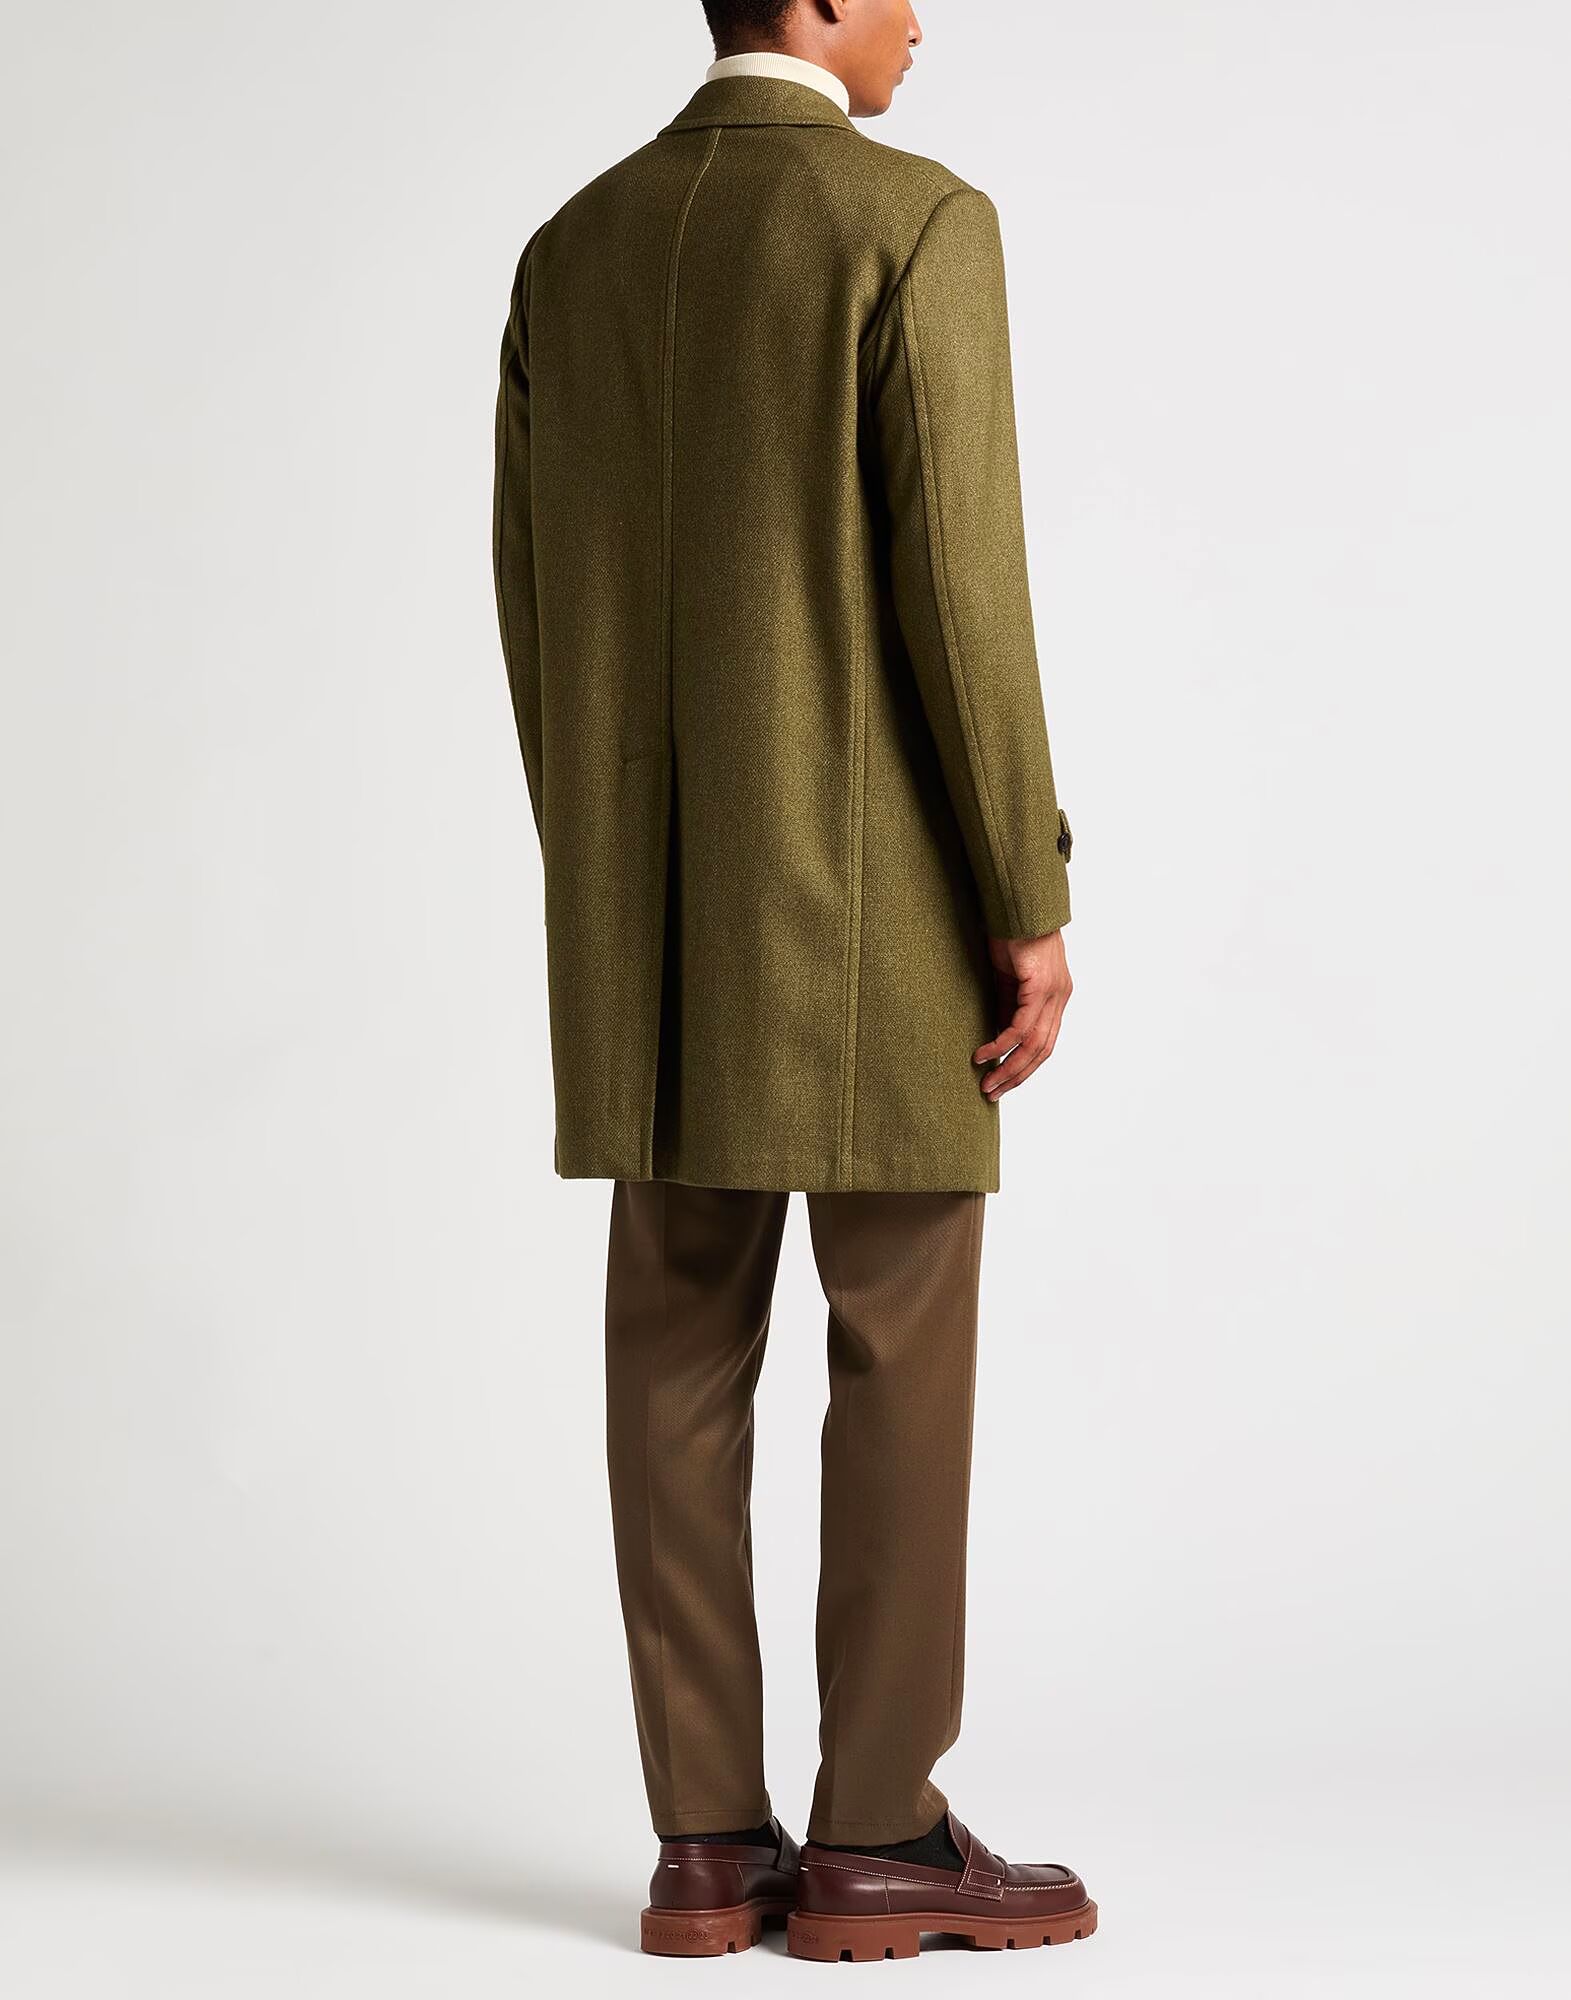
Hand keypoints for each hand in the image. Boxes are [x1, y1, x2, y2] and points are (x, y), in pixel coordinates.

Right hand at [973, 931, 1072, 1098]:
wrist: (1019, 905)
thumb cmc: (1012, 935)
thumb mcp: (1008, 978)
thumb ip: (1007, 1005)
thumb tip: (999, 1036)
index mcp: (1056, 996)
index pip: (1045, 1042)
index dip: (1025, 1066)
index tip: (1003, 1081)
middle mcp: (1060, 997)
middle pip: (1043, 1050)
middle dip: (1017, 1076)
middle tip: (993, 1092)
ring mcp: (1054, 993)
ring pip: (1034, 1044)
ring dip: (1009, 1067)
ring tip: (987, 1082)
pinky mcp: (1040, 987)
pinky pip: (1021, 1026)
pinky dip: (1002, 1044)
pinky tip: (984, 1054)